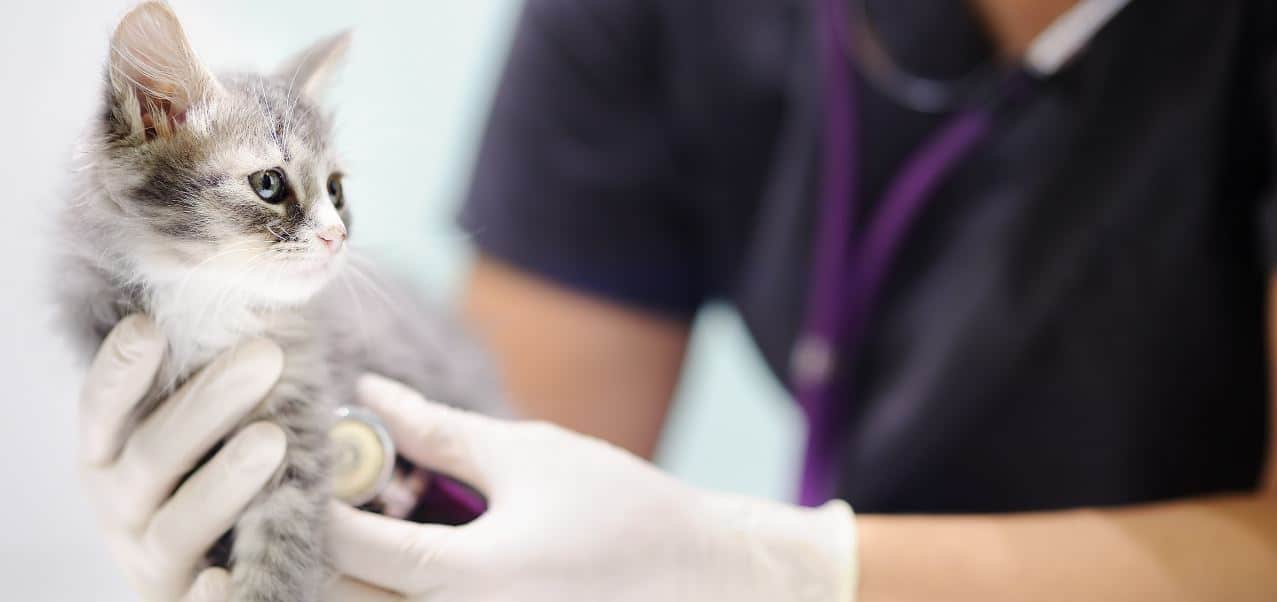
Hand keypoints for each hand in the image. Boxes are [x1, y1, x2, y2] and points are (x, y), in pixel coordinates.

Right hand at [78, 315, 286, 601]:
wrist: (213, 567)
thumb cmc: (209, 472)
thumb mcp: (198, 424)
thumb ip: (212, 372)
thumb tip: (261, 294)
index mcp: (112, 452)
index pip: (104, 407)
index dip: (123, 369)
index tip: (151, 327)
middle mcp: (121, 503)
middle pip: (153, 454)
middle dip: (208, 403)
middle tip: (266, 355)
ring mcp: (152, 557)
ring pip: (179, 523)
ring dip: (223, 480)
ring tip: (272, 438)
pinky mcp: (186, 601)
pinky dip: (208, 593)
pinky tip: (223, 578)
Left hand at [325, 375, 858, 601]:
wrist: (700, 578)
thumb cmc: (623, 511)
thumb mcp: (527, 455)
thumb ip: (438, 431)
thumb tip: (371, 394)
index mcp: (465, 580)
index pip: (345, 547)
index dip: (308, 498)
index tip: (295, 455)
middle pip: (339, 597)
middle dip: (314, 542)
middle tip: (313, 487)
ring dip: (348, 570)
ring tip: (353, 513)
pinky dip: (389, 587)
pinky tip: (400, 545)